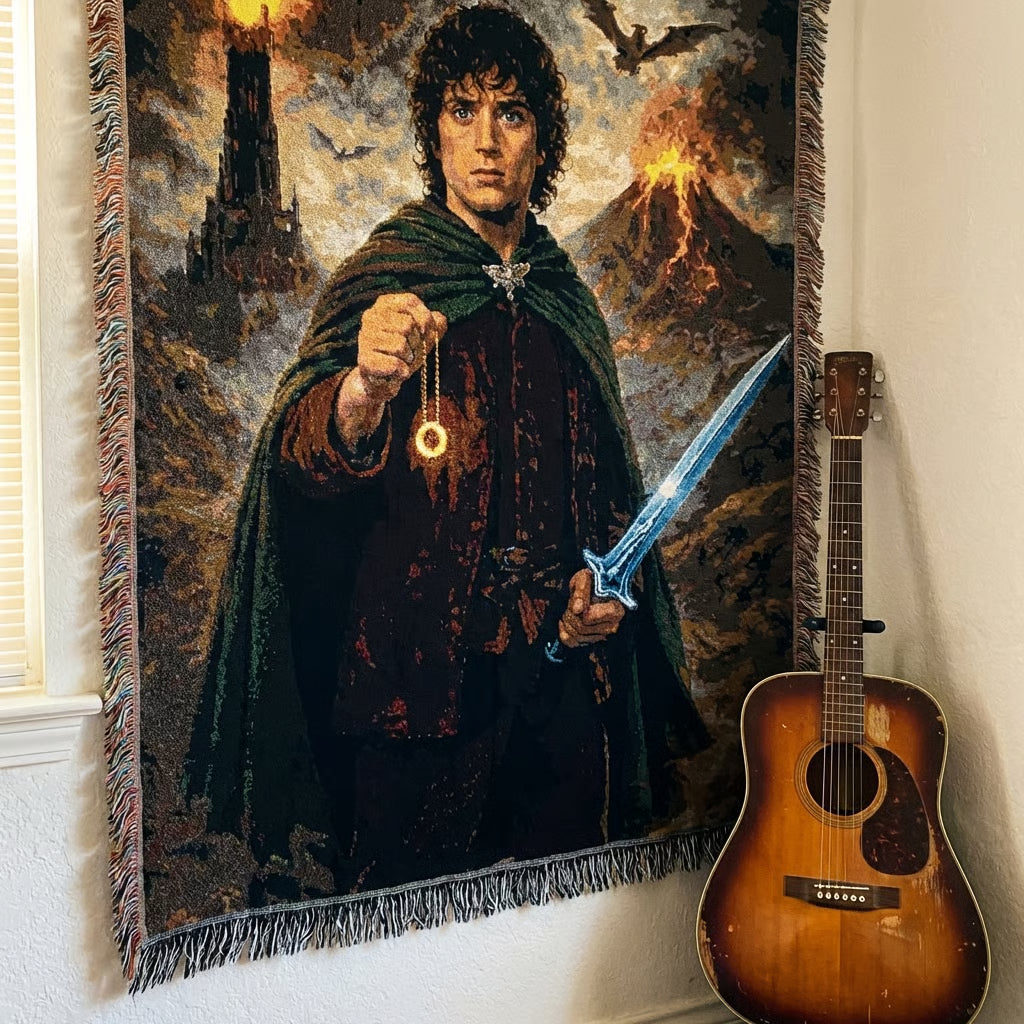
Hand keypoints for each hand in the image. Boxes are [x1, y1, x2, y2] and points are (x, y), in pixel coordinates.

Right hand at [335, 293, 447, 445]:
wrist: (379, 383)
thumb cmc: (401, 356)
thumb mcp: (422, 339)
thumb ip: (434, 326)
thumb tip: (442, 319)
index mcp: (384, 305)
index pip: (412, 303)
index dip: (425, 321)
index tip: (424, 333)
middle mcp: (370, 317)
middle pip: (409, 325)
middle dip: (418, 345)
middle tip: (410, 355)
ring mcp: (364, 338)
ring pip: (403, 344)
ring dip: (409, 360)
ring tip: (400, 364)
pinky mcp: (364, 361)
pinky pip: (396, 365)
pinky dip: (401, 373)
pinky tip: (394, 375)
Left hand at [557, 568, 625, 647]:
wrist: (593, 588)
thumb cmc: (591, 582)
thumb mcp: (585, 578)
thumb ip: (581, 591)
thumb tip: (577, 609)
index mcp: (615, 609)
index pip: (592, 618)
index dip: (582, 612)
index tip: (577, 603)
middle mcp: (612, 626)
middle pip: (582, 627)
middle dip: (570, 615)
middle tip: (570, 604)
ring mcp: (602, 635)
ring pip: (577, 635)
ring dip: (568, 622)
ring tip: (569, 610)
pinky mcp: (591, 640)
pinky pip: (572, 643)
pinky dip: (563, 632)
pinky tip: (564, 622)